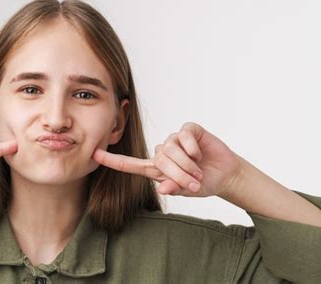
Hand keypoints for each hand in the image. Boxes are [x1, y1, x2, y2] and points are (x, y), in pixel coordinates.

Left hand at [92, 122, 241, 196]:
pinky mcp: (189, 130)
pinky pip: (183, 135)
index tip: (94, 155)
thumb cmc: (203, 183)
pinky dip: (192, 147)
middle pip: (158, 159)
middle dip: (178, 173)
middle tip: (195, 182)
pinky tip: (200, 152)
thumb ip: (174, 188)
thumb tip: (161, 188)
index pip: (131, 164)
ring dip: (187, 163)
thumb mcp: (188, 190)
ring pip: (171, 148)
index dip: (113, 161)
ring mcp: (176, 140)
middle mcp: (163, 152)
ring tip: (199, 170)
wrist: (225, 174)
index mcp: (157, 169)